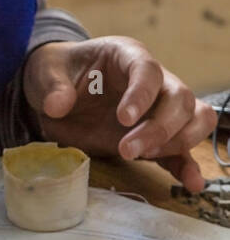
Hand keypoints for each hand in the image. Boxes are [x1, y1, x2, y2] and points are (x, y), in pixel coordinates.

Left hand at [22, 37, 216, 192]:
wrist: (56, 92)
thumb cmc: (56, 73)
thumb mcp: (45, 73)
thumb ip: (52, 86)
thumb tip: (57, 105)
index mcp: (126, 56)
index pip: (148, 70)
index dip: (142, 95)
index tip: (124, 119)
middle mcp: (153, 80)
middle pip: (180, 98)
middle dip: (160, 127)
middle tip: (127, 150)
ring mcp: (157, 109)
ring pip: (194, 119)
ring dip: (177, 142)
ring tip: (143, 156)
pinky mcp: (154, 137)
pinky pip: (181, 149)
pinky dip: (187, 166)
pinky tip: (191, 184)